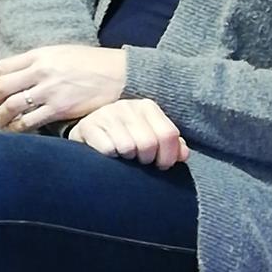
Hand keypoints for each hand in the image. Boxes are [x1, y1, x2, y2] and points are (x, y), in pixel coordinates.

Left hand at [0, 45, 125, 130]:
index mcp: (39, 55)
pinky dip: (18, 127)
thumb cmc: (90, 63)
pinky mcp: (60, 108)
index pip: (2, 68)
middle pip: (3, 87)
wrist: (118, 74)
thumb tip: (15, 74)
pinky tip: (14, 130)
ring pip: (13, 106)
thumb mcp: (60, 53)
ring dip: (0, 117)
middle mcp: (41, 71)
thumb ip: (37, 62)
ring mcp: (50, 90)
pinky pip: (30, 121)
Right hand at [68, 98, 188, 169]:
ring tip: (125, 157)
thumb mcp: (151, 137)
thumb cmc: (126, 138)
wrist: (90, 133)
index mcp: (147, 107)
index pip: (168, 134)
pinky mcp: (88, 126)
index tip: (160, 166)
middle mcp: (127, 106)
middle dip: (146, 160)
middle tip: (140, 162)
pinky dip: (110, 158)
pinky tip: (109, 155)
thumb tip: (183, 155)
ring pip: (127, 147)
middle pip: (148, 143)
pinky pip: (107, 149)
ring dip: (127, 160)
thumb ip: (171, 145)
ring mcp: (106, 114)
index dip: (168, 156)